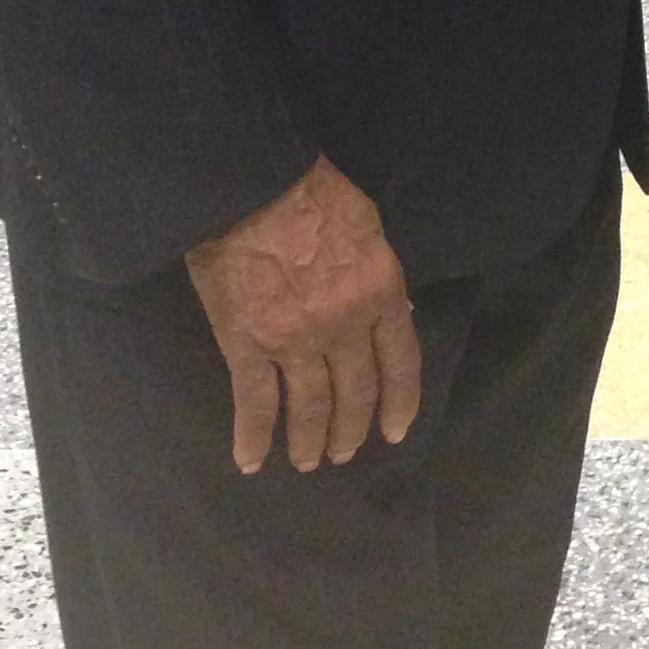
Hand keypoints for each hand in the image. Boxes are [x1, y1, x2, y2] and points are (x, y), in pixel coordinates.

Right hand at [186, 157, 422, 474]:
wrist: (252, 186)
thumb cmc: (314, 193)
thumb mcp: (368, 228)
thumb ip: (377, 275)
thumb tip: (389, 309)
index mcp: (381, 294)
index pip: (401, 363)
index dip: (400, 403)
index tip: (395, 432)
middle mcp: (345, 327)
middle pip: (357, 393)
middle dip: (352, 429)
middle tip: (344, 453)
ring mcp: (296, 341)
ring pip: (310, 407)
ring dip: (310, 440)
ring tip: (308, 462)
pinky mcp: (247, 346)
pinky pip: (254, 403)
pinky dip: (253, 436)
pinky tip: (251, 460)